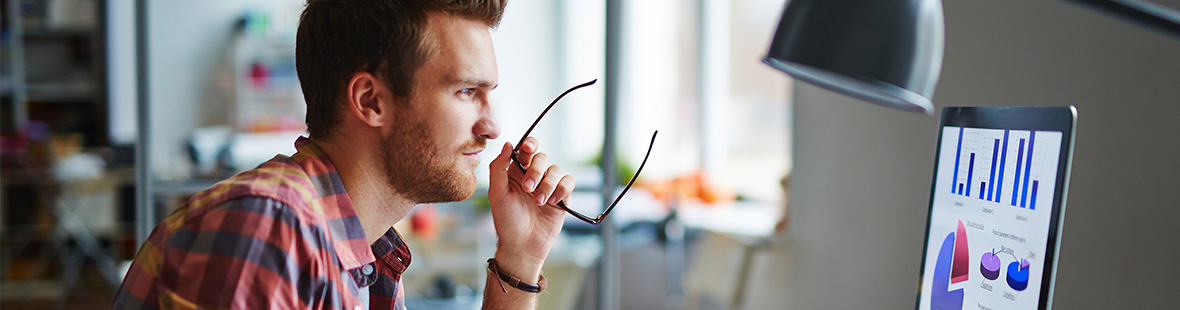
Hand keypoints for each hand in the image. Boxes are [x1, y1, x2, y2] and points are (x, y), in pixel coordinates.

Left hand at [487, 137, 574, 278]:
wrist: (523, 245)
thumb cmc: (506, 221)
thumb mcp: (496, 193)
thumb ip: (498, 167)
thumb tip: (508, 144)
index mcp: (516, 172)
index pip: (525, 149)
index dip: (529, 144)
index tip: (528, 148)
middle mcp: (533, 176)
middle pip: (542, 157)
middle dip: (536, 171)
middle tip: (528, 188)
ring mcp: (548, 186)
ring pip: (556, 169)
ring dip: (548, 184)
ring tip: (539, 202)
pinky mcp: (562, 197)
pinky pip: (568, 182)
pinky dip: (561, 189)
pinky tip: (553, 202)